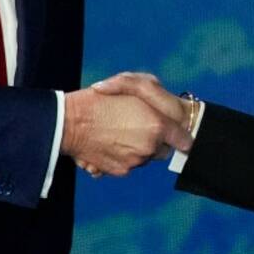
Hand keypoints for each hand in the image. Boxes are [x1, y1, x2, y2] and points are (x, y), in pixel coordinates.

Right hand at [62, 77, 191, 176]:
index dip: (180, 136)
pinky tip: (110, 142)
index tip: (176, 135)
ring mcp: (135, 161)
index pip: (184, 140)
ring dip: (138, 148)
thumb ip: (156, 97)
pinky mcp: (121, 171)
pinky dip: (123, 156)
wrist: (70, 122)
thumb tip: (165, 117)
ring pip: (145, 157)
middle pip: (163, 149)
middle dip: (155, 140)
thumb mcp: (132, 83)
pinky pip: (130, 164)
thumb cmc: (100, 98)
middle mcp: (149, 146)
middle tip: (137, 126)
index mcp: (157, 125)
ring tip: (118, 132)